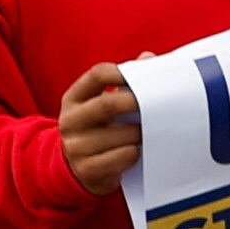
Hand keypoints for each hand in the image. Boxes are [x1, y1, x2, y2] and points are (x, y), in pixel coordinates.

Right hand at [55, 61, 142, 194]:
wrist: (78, 170)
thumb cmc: (99, 130)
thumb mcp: (103, 105)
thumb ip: (123, 83)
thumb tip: (148, 58)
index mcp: (73, 99)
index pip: (97, 75)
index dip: (123, 72)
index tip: (145, 76)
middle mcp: (69, 121)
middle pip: (108, 104)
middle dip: (137, 103)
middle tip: (160, 105)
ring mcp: (75, 147)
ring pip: (122, 134)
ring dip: (141, 133)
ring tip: (150, 132)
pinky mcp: (87, 170)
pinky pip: (123, 157)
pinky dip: (135, 153)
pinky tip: (138, 151)